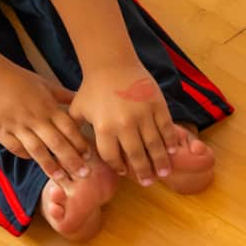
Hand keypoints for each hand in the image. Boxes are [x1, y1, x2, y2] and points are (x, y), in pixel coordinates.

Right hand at [0, 67, 93, 180]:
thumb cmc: (17, 79)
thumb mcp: (43, 83)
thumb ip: (62, 95)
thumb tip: (80, 99)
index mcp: (47, 107)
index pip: (68, 128)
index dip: (79, 143)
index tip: (89, 156)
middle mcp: (35, 118)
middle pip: (56, 142)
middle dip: (71, 160)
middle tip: (84, 175)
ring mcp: (18, 126)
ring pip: (37, 150)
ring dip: (50, 165)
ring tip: (61, 178)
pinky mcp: (2, 132)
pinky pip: (16, 148)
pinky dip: (26, 155)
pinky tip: (34, 162)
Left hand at [71, 62, 174, 183]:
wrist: (111, 63)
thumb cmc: (93, 88)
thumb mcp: (78, 109)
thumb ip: (76, 130)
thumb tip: (74, 151)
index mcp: (104, 128)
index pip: (113, 157)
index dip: (120, 168)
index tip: (126, 173)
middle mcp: (124, 125)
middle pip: (136, 156)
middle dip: (143, 172)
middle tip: (149, 182)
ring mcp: (142, 115)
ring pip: (154, 145)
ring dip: (160, 162)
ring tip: (164, 173)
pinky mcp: (157, 105)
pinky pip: (165, 128)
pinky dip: (169, 141)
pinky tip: (171, 151)